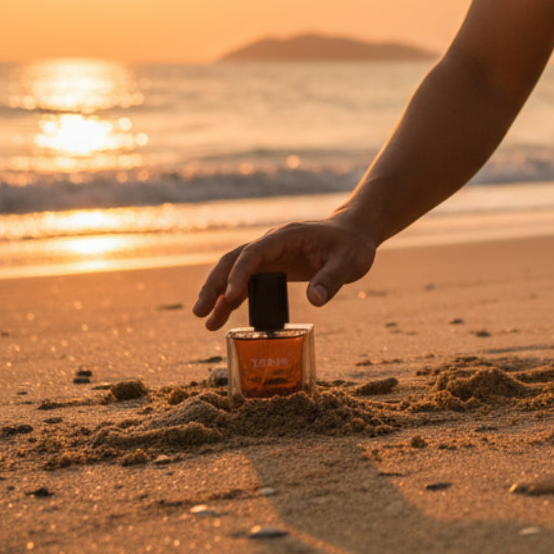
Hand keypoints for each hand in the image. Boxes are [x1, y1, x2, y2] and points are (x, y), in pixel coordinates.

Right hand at [192, 216, 376, 330]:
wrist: (354, 234)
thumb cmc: (352, 246)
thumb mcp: (349, 262)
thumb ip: (332, 279)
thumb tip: (315, 301)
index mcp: (286, 236)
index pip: (254, 253)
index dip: (240, 274)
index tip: (229, 297)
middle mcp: (273, 242)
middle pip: (234, 260)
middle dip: (215, 284)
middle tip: (200, 311)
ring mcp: (271, 253)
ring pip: (236, 270)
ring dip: (218, 292)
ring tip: (204, 320)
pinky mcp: (274, 265)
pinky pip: (248, 279)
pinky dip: (233, 296)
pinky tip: (222, 315)